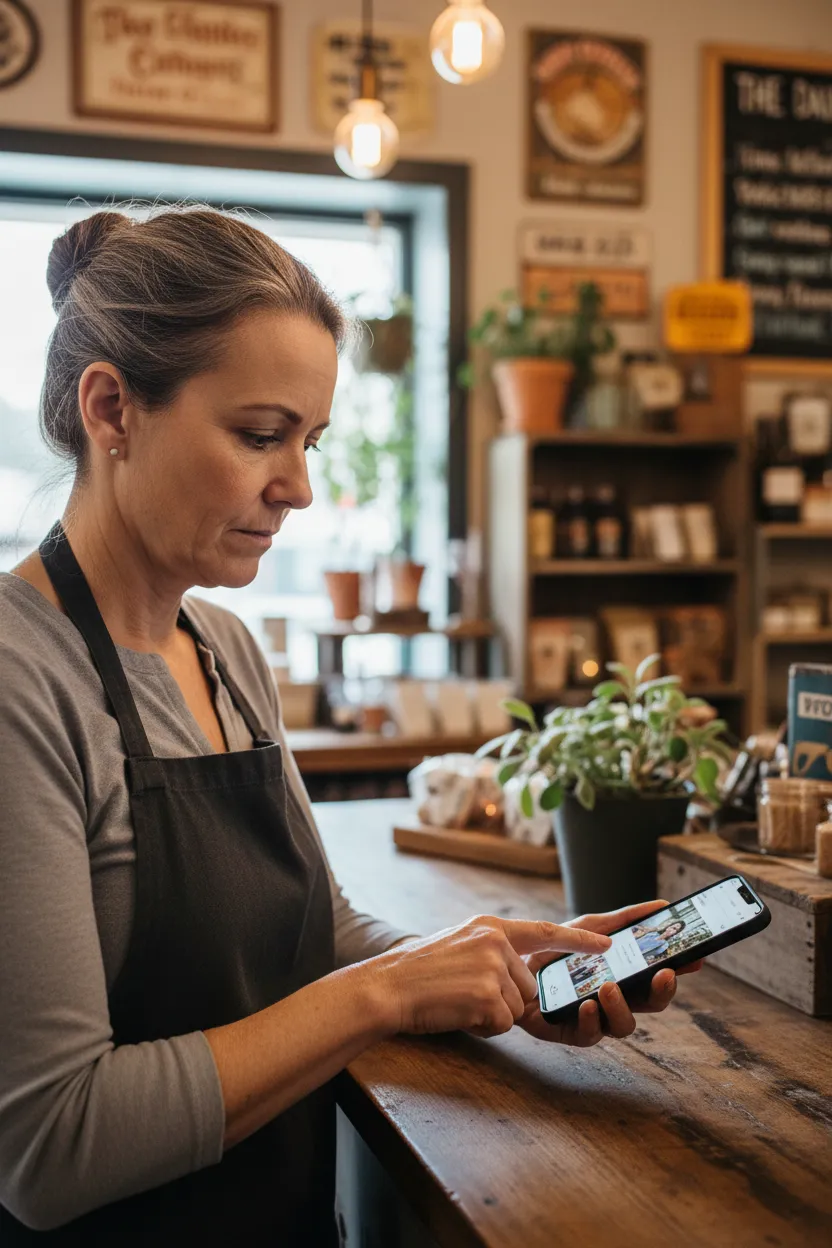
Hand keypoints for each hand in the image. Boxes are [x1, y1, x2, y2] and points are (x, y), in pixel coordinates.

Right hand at [370, 914, 612, 1038]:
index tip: (607, 946)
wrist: (387, 987)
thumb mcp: (459, 944)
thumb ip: (492, 950)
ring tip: (458, 1002)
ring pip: (516, 1007)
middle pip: (527, 987)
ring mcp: (493, 968)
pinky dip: (482, 1027)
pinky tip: (457, 1014)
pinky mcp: (488, 996)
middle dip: (503, 1000)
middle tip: (465, 994)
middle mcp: (495, 942)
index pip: (544, 931)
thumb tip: (520, 970)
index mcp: (490, 927)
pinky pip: (502, 1024)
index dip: (578, 941)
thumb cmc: (419, 973)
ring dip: (491, 1015)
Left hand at [519, 900, 703, 1047]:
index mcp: (624, 977)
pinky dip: (591, 1020)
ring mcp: (595, 1018)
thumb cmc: (553, 950)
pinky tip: (588, 1005)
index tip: (694, 959)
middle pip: (651, 1005)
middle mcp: (615, 1001)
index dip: (679, 971)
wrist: (509, 963)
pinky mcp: (569, 1032)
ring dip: (622, 1006)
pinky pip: (589, 1035)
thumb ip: (622, 919)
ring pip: (625, 1025)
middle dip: (662, 992)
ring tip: (610, 986)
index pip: (658, 979)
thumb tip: (661, 905)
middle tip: (663, 974)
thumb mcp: (588, 927)